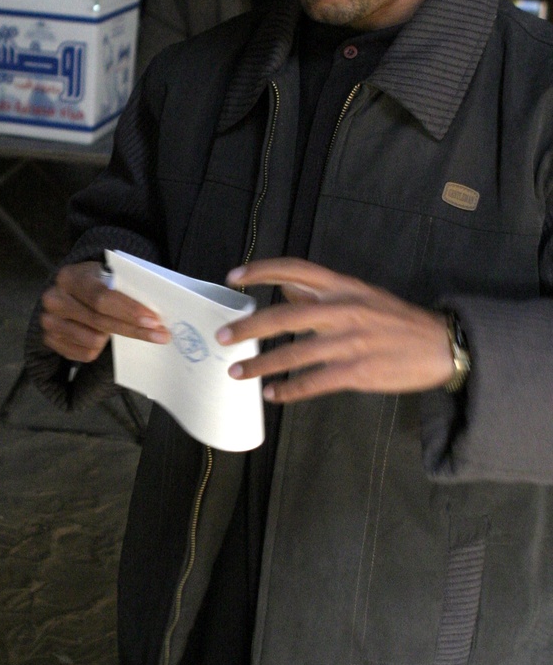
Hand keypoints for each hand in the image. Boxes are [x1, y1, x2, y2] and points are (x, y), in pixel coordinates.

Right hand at [40, 260, 169, 362]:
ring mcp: (48, 321)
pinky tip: (101, 336)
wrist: (70, 290)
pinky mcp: (49, 340)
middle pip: (99, 321)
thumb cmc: (96, 282)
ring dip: (110, 338)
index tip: (154, 320)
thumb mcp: (106, 275)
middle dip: (133, 330)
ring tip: (114, 327)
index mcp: (69, 277)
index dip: (128, 310)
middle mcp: (54, 299)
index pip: (101, 297)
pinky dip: (98, 348)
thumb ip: (123, 288)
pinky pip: (84, 354)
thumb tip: (153, 312)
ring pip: (93, 341)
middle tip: (160, 335)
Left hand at [217, 258, 454, 403]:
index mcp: (342, 286)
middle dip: (248, 328)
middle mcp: (342, 310)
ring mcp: (349, 342)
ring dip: (260, 365)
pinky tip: (272, 395)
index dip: (261, 270)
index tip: (233, 276)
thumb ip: (321, 294)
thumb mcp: (360, 295)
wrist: (441, 345)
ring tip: (236, 372)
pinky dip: (288, 390)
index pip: (294, 269)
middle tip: (222, 338)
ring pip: (293, 355)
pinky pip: (313, 382)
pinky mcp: (356, 372)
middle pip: (283, 316)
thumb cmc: (396, 320)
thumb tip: (284, 289)